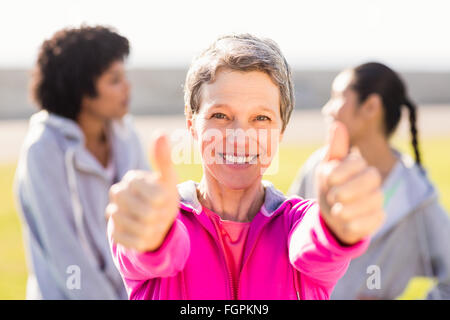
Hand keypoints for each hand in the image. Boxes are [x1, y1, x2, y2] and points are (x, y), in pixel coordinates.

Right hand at [106, 133, 178, 251]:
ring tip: (154, 222)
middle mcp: (118, 194)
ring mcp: (113, 214)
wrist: (154, 220)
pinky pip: (135, 242)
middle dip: (161, 217)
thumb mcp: (168, 179)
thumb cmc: (163, 196)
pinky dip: (146, 240)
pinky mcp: (114, 233)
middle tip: (161, 213)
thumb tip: (160, 133)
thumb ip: (164, 159)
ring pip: (141, 229)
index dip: (166, 201)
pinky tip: (146, 233)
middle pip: (148, 214)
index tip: (165, 198)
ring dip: (155, 229)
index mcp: (132, 178)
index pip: (156, 196)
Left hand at [317, 122, 384, 244]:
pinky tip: (344, 224)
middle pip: (370, 179)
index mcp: (359, 164)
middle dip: (347, 190)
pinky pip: (371, 222)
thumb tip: (338, 125)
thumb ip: (334, 150)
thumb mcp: (326, 168)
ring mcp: (377, 199)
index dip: (341, 172)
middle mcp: (372, 180)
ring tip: (336, 211)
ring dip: (348, 210)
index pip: (356, 163)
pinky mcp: (378, 218)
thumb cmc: (330, 186)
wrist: (332, 214)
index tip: (328, 179)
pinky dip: (353, 225)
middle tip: (332, 196)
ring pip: (371, 202)